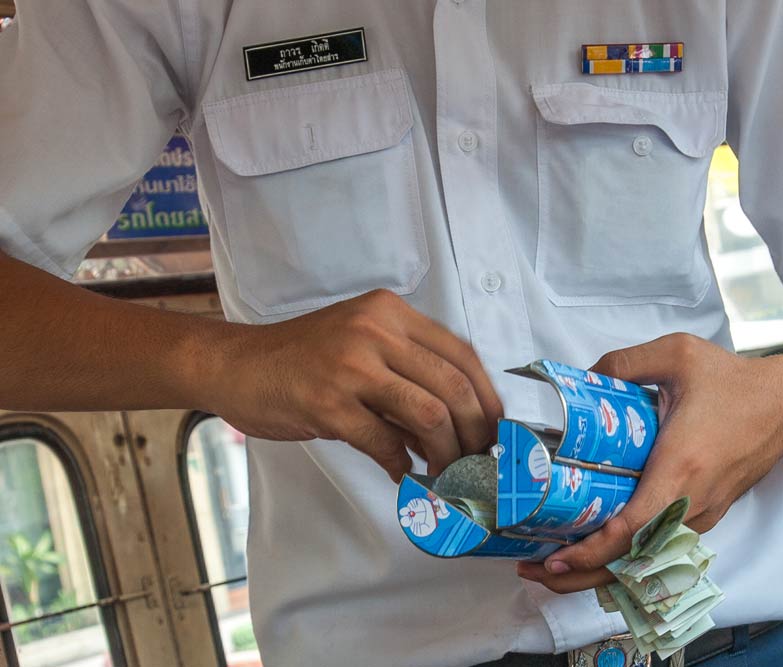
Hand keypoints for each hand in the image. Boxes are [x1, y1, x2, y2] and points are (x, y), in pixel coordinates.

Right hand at [211, 289, 502, 480]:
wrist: (236, 365)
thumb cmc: (303, 358)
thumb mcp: (362, 347)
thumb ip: (408, 375)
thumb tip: (460, 424)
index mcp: (390, 312)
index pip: (462, 354)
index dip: (487, 397)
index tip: (495, 428)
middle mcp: (375, 330)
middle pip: (453, 386)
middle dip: (475, 432)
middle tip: (477, 459)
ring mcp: (351, 365)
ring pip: (429, 414)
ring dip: (446, 453)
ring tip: (443, 471)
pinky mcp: (327, 403)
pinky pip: (384, 442)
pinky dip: (399, 464)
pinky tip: (399, 472)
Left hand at [517, 333, 782, 592]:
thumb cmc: (735, 381)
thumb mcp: (676, 354)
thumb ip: (623, 362)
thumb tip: (580, 376)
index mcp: (680, 468)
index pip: (631, 528)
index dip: (590, 551)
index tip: (554, 558)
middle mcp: (693, 502)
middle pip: (634, 561)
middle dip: (582, 576)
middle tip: (537, 571)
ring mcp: (704, 514)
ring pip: (647, 560)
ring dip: (601, 570)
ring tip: (555, 567)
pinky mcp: (708, 514)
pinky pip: (662, 547)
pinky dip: (627, 558)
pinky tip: (595, 552)